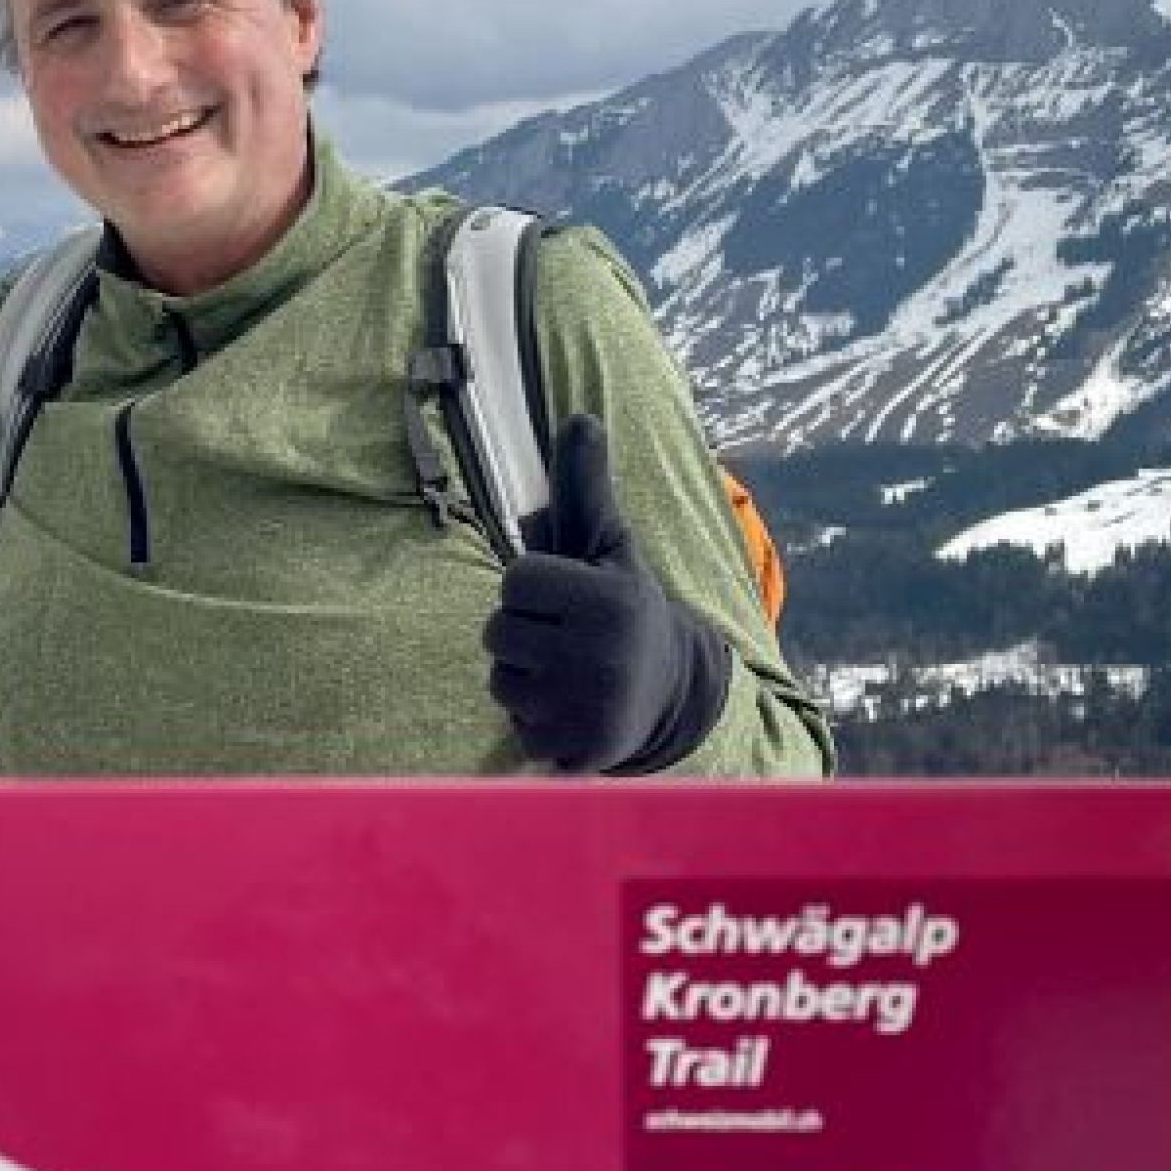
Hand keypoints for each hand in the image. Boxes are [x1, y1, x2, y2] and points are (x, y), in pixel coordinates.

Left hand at [482, 417, 728, 773]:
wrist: (672, 695)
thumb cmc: (622, 610)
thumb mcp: (609, 548)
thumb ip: (584, 489)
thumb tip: (579, 418)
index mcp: (610, 599)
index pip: (515, 581)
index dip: (532, 589)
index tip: (567, 600)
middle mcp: (602, 654)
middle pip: (498, 633)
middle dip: (522, 635)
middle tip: (566, 641)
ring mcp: (590, 708)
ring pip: (501, 681)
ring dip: (523, 680)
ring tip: (568, 676)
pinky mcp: (580, 752)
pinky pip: (516, 729)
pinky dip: (535, 723)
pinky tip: (570, 713)